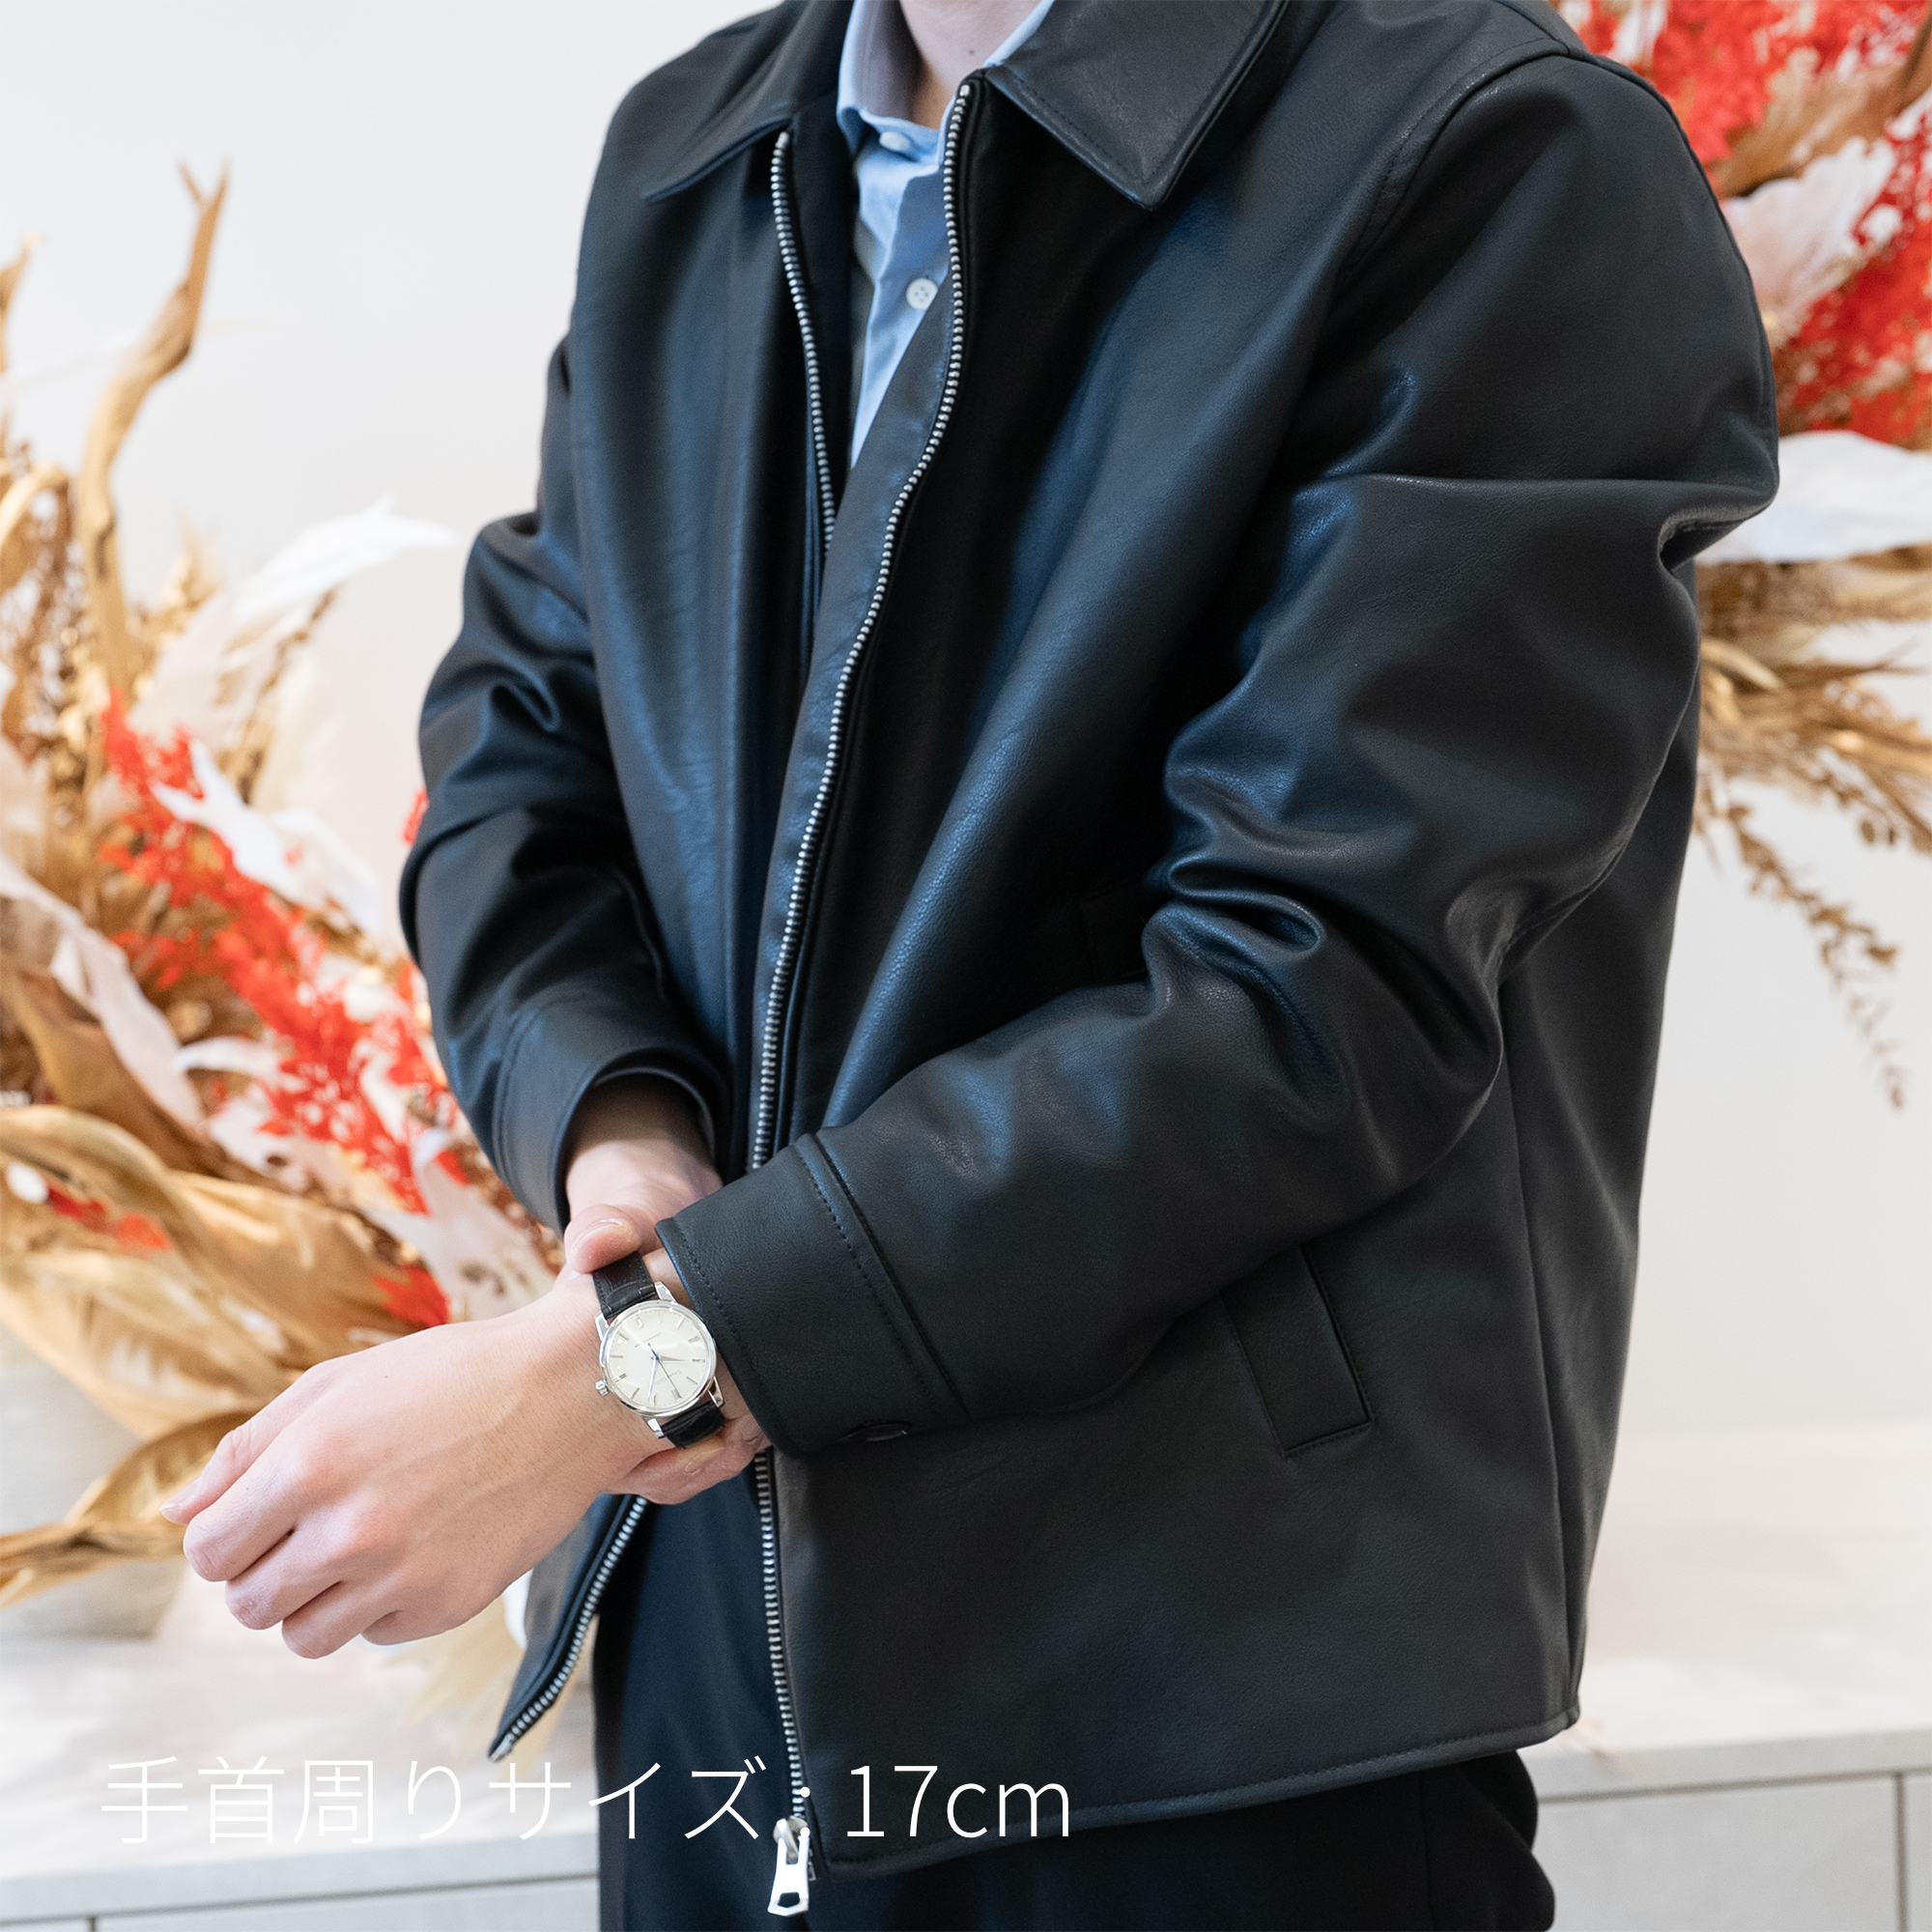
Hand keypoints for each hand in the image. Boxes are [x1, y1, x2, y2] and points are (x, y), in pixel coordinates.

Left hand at [157, 1080, 764, 1655]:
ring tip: (358, 1549)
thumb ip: (247, 1450)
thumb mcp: (340, 1385)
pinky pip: (373, 1635)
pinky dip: (380, 1603)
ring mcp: (400, 1572)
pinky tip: (416, 1548)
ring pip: (303, 1637)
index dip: (224, 1537)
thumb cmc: (452, 1377)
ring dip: (315, 1601)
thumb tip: (178, 1515)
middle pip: (247, 1605)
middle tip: (310, 1532)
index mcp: (309, 1461)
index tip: (255, 1521)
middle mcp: (347, 1526)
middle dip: (265, 1573)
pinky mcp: (447, 1604)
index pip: (208, 1550)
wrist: (571, 1391)